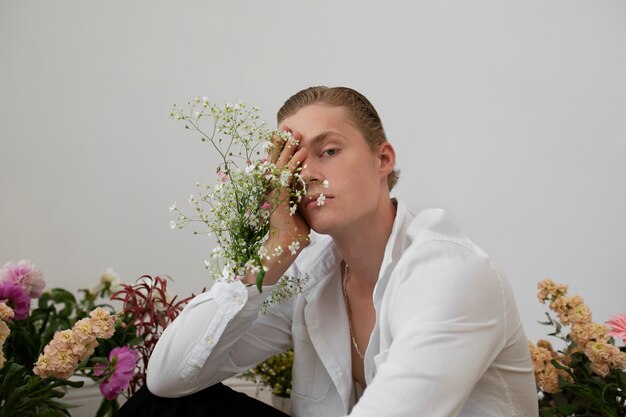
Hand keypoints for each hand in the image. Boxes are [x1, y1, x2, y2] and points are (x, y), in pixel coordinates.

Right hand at [243, 129, 309, 285]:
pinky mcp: (277, 203)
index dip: (283, 150)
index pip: (279, 166)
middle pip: (275, 162)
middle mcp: (271, 191)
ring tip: (294, 134)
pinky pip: (285, 180)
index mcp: (277, 192)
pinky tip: (300, 154)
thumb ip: (305, 201)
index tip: (289, 135)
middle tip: (287, 126)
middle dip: (281, 143)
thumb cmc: (293, 237)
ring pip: (278, 168)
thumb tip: (315, 192)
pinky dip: (293, 165)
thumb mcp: (302, 213)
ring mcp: (272, 196)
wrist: (283, 253)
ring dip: (287, 150)